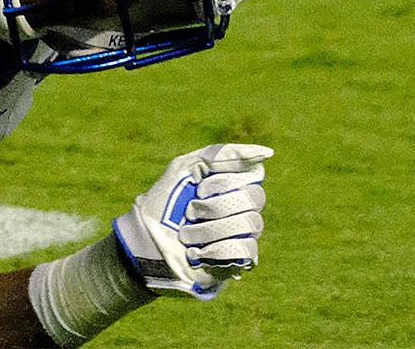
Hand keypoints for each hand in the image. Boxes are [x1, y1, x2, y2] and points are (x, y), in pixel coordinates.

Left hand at [112, 143, 269, 299]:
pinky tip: (198, 253)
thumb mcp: (186, 168)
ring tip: (186, 234)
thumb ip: (223, 155)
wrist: (147, 241)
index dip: (227, 180)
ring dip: (210, 229)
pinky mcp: (239, 261)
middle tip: (190, 210)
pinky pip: (247, 250)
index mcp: (231, 183)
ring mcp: (242, 234)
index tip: (200, 186)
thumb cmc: (163, 202)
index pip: (254, 173)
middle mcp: (241, 207)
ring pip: (251, 224)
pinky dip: (218, 250)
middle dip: (216, 205)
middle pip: (255, 198)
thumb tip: (268, 152)